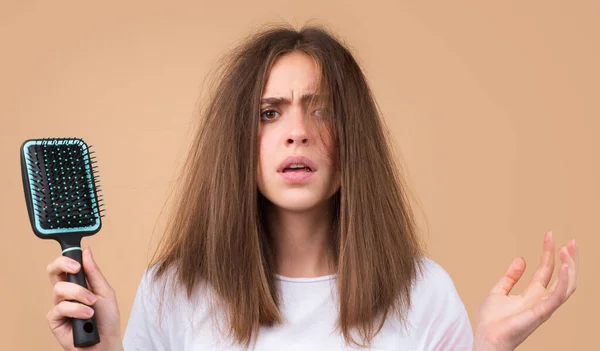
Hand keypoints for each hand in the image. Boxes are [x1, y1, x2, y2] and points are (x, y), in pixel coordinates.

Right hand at [46, 247, 122, 350]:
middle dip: (62, 264)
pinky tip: (87, 316)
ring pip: (59, 289)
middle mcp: (66, 293)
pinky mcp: (54, 320)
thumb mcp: (105, 291)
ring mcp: (59, 305)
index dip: (67, 258)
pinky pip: (60, 308)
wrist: (106, 341)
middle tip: (76, 269)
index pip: (65, 265)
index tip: (77, 258)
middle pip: (53, 271)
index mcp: (78, 283)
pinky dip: (76, 310)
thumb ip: (94, 272)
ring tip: (92, 305)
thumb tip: (87, 251)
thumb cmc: (107, 318)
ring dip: (79, 294)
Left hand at [473, 231, 577, 350]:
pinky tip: (565, 265)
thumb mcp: (498, 291)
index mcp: (531, 295)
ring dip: (570, 267)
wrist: (486, 337)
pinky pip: (558, 295)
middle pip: (561, 276)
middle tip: (571, 241)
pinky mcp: (542, 312)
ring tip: (567, 249)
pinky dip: (564, 280)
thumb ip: (510, 277)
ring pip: (566, 285)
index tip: (549, 235)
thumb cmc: (490, 322)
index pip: (546, 270)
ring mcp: (543, 307)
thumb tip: (520, 259)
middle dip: (568, 259)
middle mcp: (541, 300)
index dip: (548, 252)